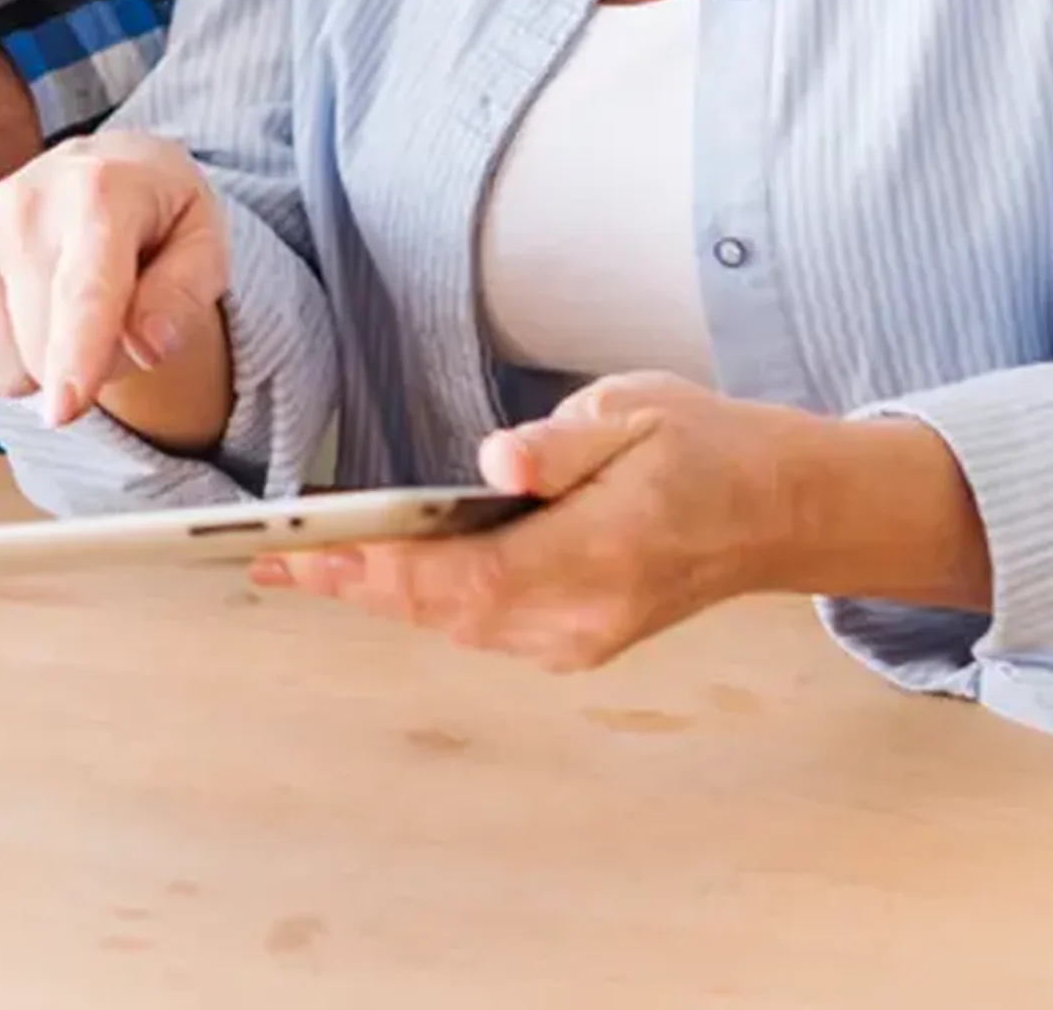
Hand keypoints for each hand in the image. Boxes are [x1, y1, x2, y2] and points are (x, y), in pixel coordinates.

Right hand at [0, 134, 229, 443]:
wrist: (97, 170)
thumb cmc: (156, 217)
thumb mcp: (202, 244)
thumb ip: (184, 296)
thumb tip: (148, 346)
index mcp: (97, 191)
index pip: (83, 292)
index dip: (76, 358)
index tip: (64, 411)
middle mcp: (19, 205)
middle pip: (42, 350)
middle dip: (86, 368)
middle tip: (111, 323)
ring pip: (1, 368)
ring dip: (42, 371)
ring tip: (65, 316)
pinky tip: (21, 320)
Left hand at [248, 373, 806, 672]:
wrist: (781, 511)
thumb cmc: (707, 447)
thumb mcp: (638, 411)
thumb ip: (561, 442)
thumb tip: (499, 462)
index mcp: (603, 551)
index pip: (467, 577)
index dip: (379, 569)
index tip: (306, 552)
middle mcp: (588, 613)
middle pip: (447, 611)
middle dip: (354, 583)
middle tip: (271, 559)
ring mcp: (584, 638)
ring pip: (458, 625)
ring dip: (381, 597)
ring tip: (302, 564)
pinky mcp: (579, 640)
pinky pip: (484, 627)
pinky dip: (427, 602)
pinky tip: (380, 572)